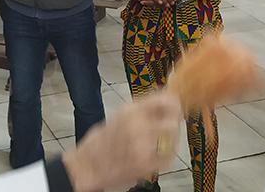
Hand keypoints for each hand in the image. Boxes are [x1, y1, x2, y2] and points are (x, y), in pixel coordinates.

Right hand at [62, 90, 182, 191]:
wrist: (88, 166)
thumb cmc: (101, 142)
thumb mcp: (120, 116)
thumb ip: (142, 109)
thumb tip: (164, 99)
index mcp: (130, 110)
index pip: (164, 99)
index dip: (175, 103)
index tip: (176, 107)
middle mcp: (137, 125)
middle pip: (173, 119)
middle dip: (175, 123)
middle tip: (172, 126)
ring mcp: (142, 145)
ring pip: (173, 138)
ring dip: (172, 140)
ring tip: (164, 143)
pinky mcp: (144, 164)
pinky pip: (168, 158)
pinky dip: (166, 158)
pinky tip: (157, 157)